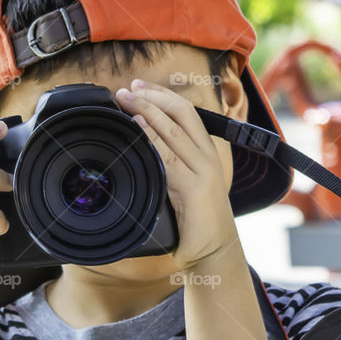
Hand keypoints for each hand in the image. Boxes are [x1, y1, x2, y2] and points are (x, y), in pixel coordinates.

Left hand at [115, 78, 238, 271]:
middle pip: (181, 114)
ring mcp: (202, 173)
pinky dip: (152, 140)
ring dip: (147, 113)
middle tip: (127, 90)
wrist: (214, 253)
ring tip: (126, 101)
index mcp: (206, 153)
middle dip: (152, 97)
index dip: (162, 95)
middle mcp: (207, 158)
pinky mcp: (194, 190)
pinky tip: (138, 129)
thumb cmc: (195, 222)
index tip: (139, 86)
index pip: (187, 112)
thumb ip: (170, 164)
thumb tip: (140, 143)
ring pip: (174, 131)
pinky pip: (168, 158)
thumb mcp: (184, 185)